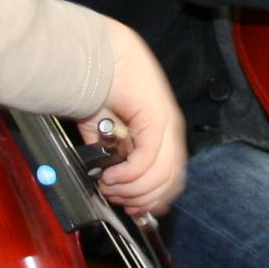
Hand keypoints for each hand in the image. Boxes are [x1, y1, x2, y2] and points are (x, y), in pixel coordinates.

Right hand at [89, 21, 186, 216]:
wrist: (97, 58)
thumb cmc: (100, 89)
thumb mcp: (106, 134)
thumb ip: (114, 158)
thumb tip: (113, 186)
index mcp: (163, 133)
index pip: (172, 178)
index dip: (153, 200)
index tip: (133, 210)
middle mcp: (171, 131)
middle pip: (169, 183)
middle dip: (141, 200)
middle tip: (117, 200)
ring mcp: (168, 125)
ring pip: (160, 176)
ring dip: (132, 189)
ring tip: (110, 187)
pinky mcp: (158, 120)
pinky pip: (149, 160)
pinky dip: (130, 174)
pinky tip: (112, 176)